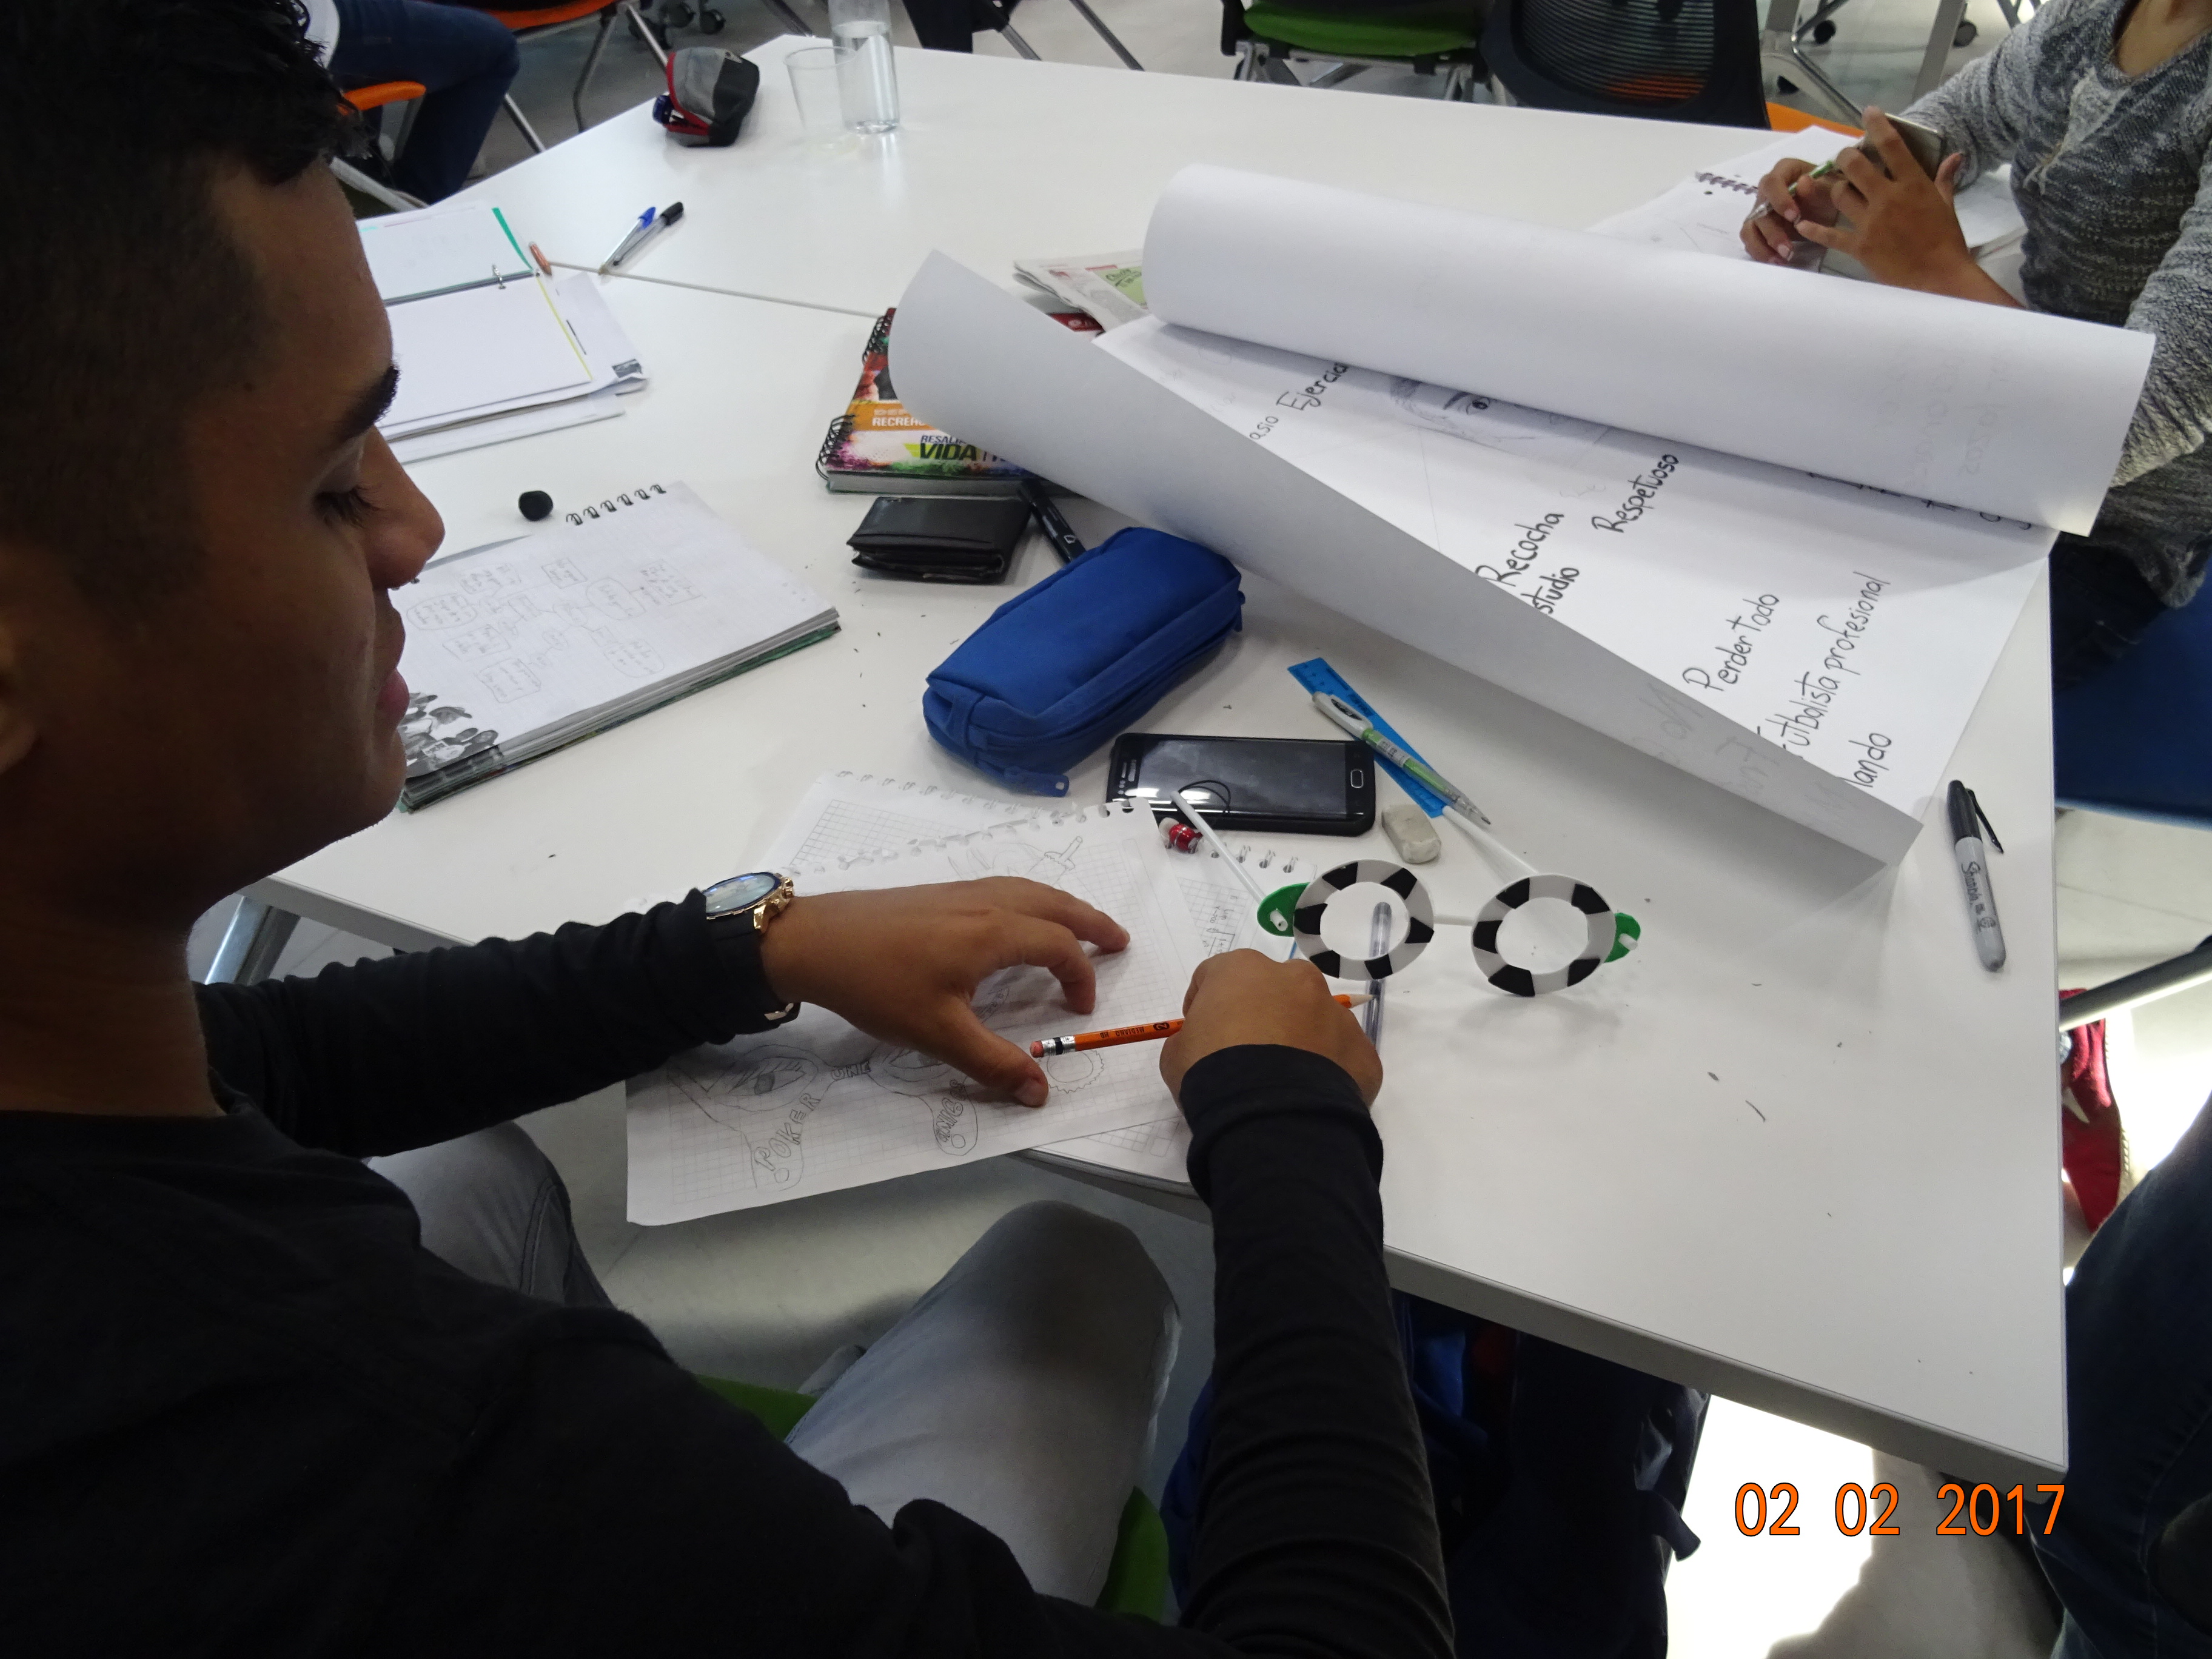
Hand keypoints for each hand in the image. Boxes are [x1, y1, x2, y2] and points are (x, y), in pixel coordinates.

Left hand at [759, 878, 1128, 1106]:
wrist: (814, 941)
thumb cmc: (878, 984)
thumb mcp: (938, 1034)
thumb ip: (993, 1063)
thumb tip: (1039, 1094)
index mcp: (994, 933)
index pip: (1059, 948)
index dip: (1080, 977)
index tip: (1080, 1008)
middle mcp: (985, 903)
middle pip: (1054, 905)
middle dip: (1090, 922)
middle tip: (1119, 940)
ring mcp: (960, 893)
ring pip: (1028, 890)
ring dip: (1062, 907)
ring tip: (1079, 926)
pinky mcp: (939, 893)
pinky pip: (1003, 888)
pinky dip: (1030, 900)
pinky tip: (1018, 917)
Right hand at [1158, 950, 1381, 1107]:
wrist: (1270, 1118)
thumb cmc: (1213, 1075)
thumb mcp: (1177, 1054)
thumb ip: (1191, 1038)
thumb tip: (1205, 1043)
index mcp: (1244, 969)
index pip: (1217, 975)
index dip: (1206, 1004)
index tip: (1204, 1034)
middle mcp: (1295, 979)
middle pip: (1275, 989)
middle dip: (1263, 1013)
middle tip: (1248, 1054)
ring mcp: (1335, 1013)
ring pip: (1315, 1019)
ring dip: (1301, 1039)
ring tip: (1283, 1082)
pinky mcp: (1362, 1050)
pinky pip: (1342, 1056)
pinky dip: (1329, 1072)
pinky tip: (1310, 1099)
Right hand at [1741, 156, 1842, 263]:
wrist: (1830, 206)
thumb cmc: (1831, 193)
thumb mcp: (1831, 188)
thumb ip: (1818, 186)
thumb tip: (1803, 182)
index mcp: (1783, 171)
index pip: (1771, 183)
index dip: (1779, 200)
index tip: (1794, 217)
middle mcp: (1767, 190)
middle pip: (1759, 210)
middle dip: (1772, 232)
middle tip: (1788, 250)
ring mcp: (1760, 209)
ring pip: (1750, 228)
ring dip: (1762, 246)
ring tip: (1781, 260)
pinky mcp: (1759, 227)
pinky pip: (1751, 240)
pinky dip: (1761, 252)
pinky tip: (1777, 261)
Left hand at [1789, 108, 1976, 293]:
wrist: (1939, 276)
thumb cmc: (1946, 240)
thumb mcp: (1946, 205)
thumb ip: (1944, 178)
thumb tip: (1955, 155)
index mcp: (1913, 184)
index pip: (1891, 146)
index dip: (1877, 125)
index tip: (1868, 112)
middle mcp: (1888, 198)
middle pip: (1854, 166)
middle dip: (1844, 158)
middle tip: (1844, 160)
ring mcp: (1871, 222)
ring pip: (1839, 195)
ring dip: (1833, 189)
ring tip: (1835, 189)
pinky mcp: (1860, 247)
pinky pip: (1829, 235)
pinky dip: (1813, 229)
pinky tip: (1802, 224)